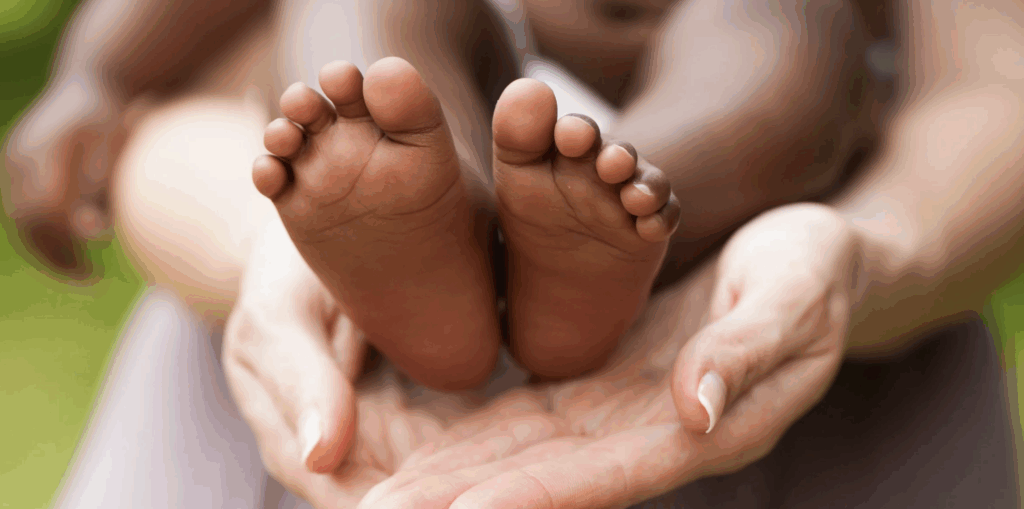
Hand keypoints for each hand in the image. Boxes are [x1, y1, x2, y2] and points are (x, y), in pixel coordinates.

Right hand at [2, 72, 129, 278]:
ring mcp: (14, 158)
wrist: (95, 78)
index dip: (65, 249)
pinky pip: (21, 206)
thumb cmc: (116, 118)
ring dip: (46, 248)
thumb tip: (91, 233)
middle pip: (27, 222)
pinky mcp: (15, 162)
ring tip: (81, 269)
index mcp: (45, 152)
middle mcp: (21, 156)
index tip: (92, 274)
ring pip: (20, 218)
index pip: (45, 216)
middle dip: (55, 256)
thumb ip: (102, 189)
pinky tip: (72, 244)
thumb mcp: (118, 151)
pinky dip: (43, 230)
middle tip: (88, 279)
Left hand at [224, 203, 857, 507]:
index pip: (603, 472)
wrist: (809, 255)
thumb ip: (745, 350)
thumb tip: (693, 406)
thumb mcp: (794, 296)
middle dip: (460, 505)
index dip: (529, 496)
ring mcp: (619, 410)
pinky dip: (472, 440)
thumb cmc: (813, 271)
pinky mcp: (600, 379)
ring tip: (376, 501)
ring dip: (449, 482)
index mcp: (701, 426)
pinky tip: (418, 452)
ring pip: (521, 455)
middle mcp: (648, 432)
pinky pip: (526, 416)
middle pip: (543, 479)